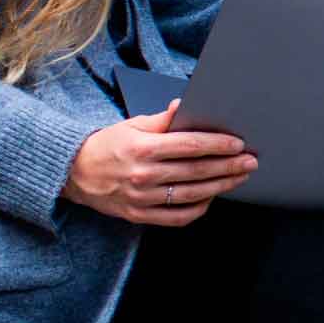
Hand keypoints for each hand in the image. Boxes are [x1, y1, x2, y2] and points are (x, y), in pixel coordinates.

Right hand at [61, 101, 256, 226]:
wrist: (73, 172)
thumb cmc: (107, 145)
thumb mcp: (132, 124)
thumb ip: (163, 119)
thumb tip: (185, 105)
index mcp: (143, 148)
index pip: (190, 146)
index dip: (218, 145)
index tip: (238, 143)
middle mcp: (144, 175)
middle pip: (197, 171)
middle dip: (229, 166)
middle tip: (250, 161)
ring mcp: (142, 198)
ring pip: (192, 195)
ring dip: (221, 186)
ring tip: (239, 177)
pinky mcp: (139, 215)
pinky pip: (177, 217)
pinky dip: (199, 208)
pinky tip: (212, 197)